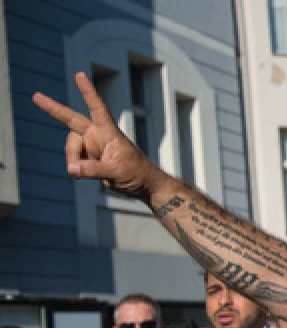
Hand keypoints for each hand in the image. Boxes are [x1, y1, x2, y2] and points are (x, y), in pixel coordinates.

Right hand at [32, 72, 166, 197]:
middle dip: (53, 109)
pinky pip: (73, 160)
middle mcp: (98, 136)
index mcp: (109, 133)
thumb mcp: (116, 172)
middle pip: (72, 120)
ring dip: (72, 159)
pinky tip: (82, 176)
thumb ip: (93, 170)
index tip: (79, 75)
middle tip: (35, 96)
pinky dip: (75, 168)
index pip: (97, 108)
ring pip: (71, 147)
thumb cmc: (136, 173)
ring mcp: (92, 146)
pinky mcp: (88, 158)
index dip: (88, 92)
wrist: (142, 185)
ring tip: (79, 173)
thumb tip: (71, 169)